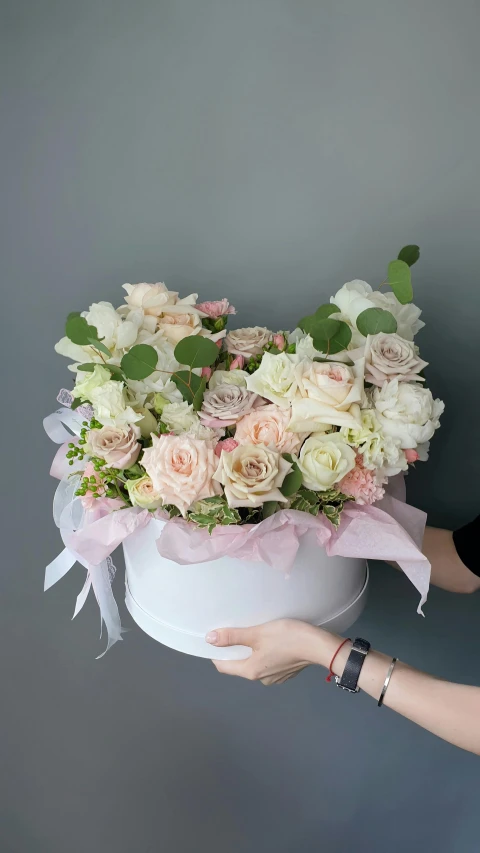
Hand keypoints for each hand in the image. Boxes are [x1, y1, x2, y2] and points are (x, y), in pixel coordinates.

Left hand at [206, 619, 328, 684]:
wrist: (319, 645)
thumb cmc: (286, 638)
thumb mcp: (257, 633)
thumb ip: (233, 636)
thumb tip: (209, 639)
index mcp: (251, 671)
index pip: (223, 666)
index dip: (216, 653)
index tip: (216, 639)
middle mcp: (261, 679)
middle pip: (240, 664)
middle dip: (235, 650)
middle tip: (234, 631)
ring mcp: (275, 677)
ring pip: (255, 663)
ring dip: (252, 651)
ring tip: (254, 634)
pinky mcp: (286, 672)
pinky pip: (268, 663)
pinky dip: (265, 653)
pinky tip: (271, 641)